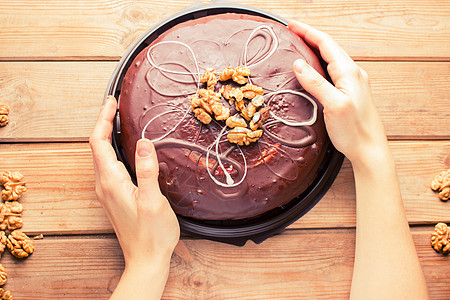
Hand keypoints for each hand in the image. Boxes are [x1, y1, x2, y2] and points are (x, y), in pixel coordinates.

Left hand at [89, 95, 179, 269]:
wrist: (146, 260)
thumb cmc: (152, 235)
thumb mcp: (153, 201)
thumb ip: (147, 171)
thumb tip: (145, 143)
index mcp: (111, 183)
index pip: (98, 143)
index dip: (103, 120)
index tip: (111, 103)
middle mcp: (104, 186)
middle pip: (96, 147)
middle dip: (103, 123)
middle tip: (114, 106)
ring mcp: (108, 192)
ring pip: (101, 157)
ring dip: (106, 136)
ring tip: (116, 121)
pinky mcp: (114, 197)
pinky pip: (107, 167)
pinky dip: (112, 150)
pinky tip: (123, 149)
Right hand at [289, 20, 388, 165]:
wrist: (370, 150)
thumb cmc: (354, 131)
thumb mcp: (333, 105)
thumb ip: (316, 83)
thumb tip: (299, 64)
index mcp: (349, 73)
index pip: (326, 43)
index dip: (308, 32)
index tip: (292, 25)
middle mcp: (354, 74)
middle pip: (330, 47)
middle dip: (310, 36)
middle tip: (293, 32)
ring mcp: (354, 83)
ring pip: (332, 58)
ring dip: (316, 48)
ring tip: (301, 44)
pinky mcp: (351, 93)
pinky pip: (334, 70)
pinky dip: (321, 62)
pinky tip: (314, 68)